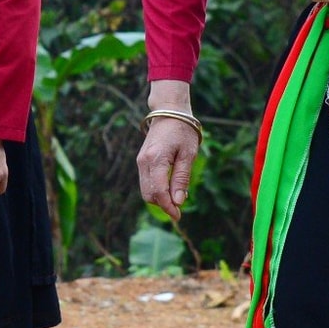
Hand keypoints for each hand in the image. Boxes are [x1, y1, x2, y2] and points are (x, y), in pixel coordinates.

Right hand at [135, 80, 198, 220]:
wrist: (168, 111)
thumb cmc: (182, 130)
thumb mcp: (188, 154)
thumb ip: (181, 178)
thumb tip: (178, 201)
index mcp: (156, 159)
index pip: (159, 192)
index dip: (168, 207)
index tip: (179, 216)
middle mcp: (143, 162)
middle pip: (149, 195)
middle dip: (163, 204)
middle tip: (180, 206)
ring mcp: (140, 161)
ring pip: (145, 190)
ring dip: (159, 198)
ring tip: (176, 196)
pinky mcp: (141, 161)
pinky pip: (145, 182)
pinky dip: (156, 189)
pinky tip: (169, 187)